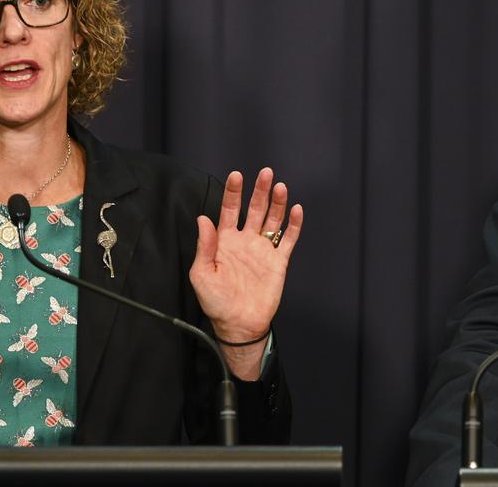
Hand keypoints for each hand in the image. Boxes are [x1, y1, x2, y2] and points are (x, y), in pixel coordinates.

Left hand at [190, 168, 302, 349]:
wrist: (239, 325)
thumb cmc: (216, 302)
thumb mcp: (202, 274)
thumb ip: (205, 246)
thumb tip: (203, 219)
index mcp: (225, 241)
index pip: (230, 210)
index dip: (233, 193)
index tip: (237, 176)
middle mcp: (245, 241)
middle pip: (255, 209)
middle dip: (260, 191)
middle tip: (265, 173)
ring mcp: (263, 250)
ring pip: (272, 220)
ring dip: (277, 203)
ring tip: (280, 187)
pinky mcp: (278, 262)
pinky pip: (288, 240)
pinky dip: (293, 225)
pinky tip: (295, 210)